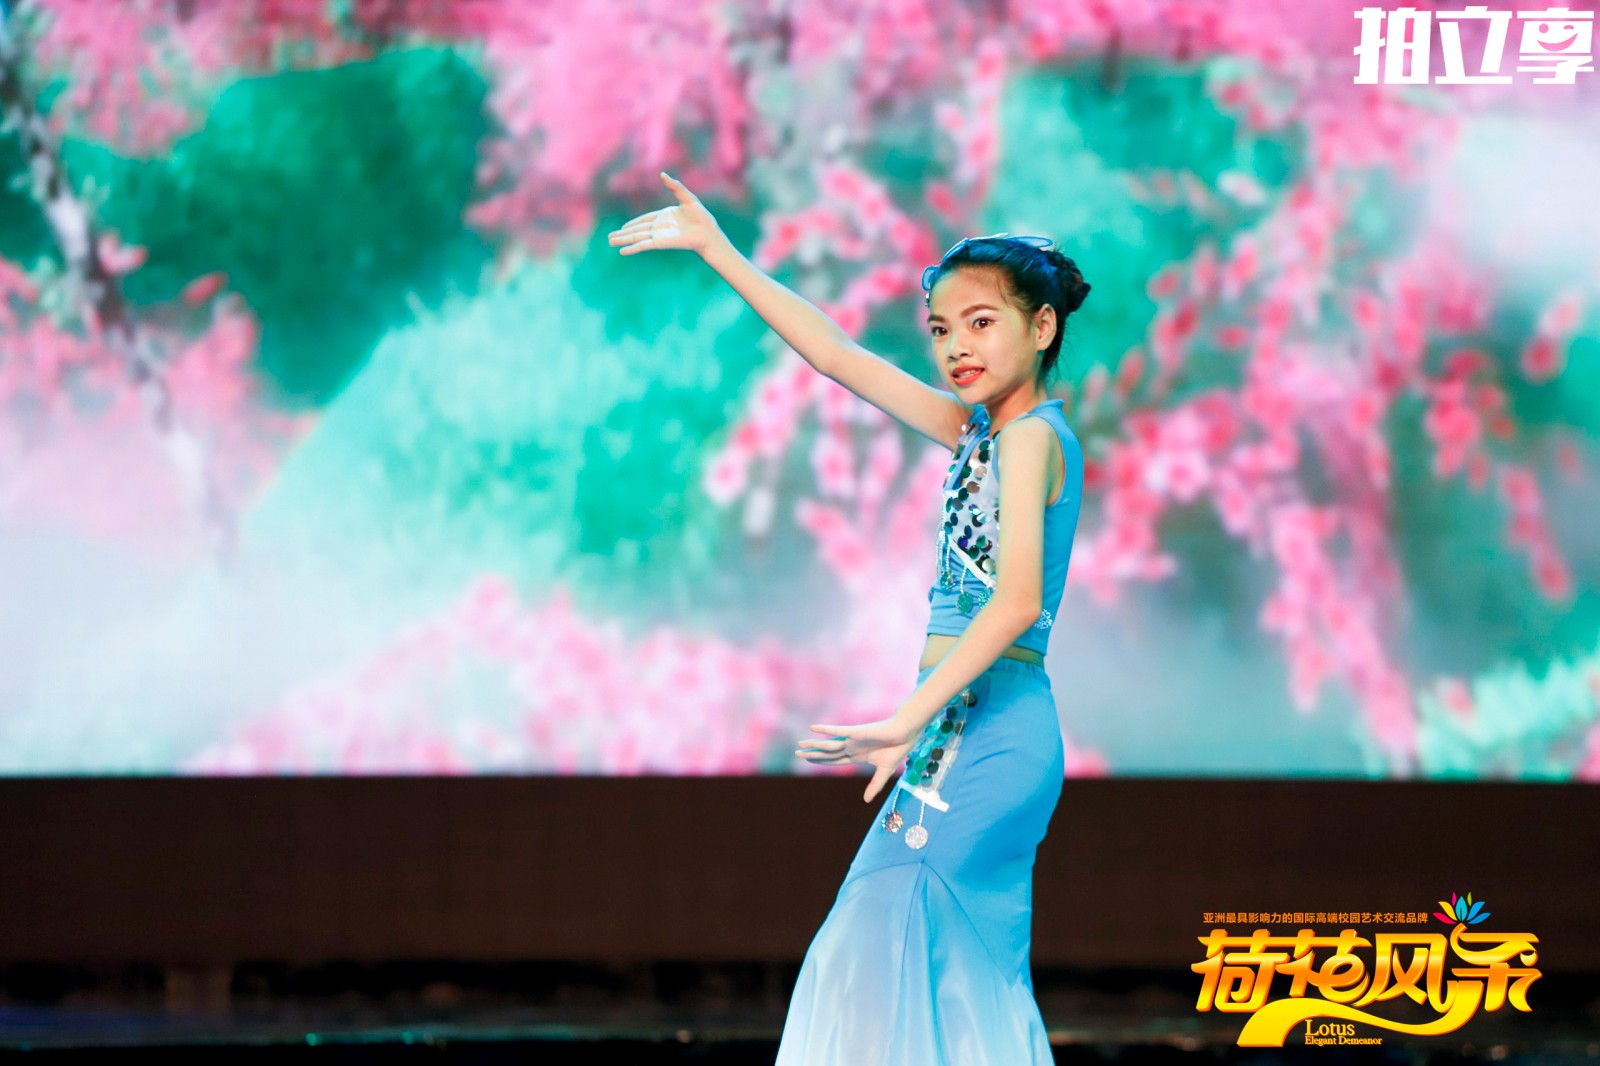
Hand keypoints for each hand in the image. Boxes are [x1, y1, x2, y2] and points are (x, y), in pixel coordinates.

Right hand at [607, 172, 728, 257]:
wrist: (708, 233)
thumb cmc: (702, 217)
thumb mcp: (687, 197)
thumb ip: (675, 186)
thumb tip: (662, 174)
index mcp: (664, 217)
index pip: (644, 220)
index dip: (633, 224)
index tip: (623, 227)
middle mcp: (659, 228)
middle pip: (636, 230)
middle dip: (623, 234)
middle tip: (610, 238)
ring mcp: (659, 236)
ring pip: (636, 237)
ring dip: (623, 240)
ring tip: (610, 242)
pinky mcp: (660, 243)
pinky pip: (643, 245)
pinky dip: (632, 248)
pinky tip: (622, 252)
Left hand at [796, 715, 918, 802]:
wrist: (907, 733)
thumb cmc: (897, 748)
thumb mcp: (884, 771)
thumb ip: (875, 785)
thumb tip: (867, 801)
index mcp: (858, 755)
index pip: (835, 760)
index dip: (822, 761)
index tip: (809, 761)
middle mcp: (852, 747)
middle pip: (829, 753)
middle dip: (813, 754)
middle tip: (797, 754)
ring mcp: (853, 740)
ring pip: (830, 744)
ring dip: (815, 745)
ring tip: (800, 745)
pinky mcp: (857, 732)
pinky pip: (838, 731)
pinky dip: (826, 730)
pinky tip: (813, 728)